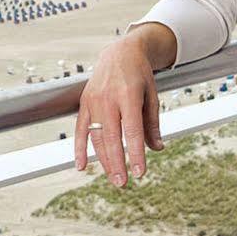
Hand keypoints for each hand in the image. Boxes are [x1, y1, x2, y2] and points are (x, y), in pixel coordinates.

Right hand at [74, 32, 166, 185]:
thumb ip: (152, 123)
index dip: (136, 153)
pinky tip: (82, 166)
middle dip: (117, 162)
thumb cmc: (139, 76)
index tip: (140, 173)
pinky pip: (80, 130)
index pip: (132, 130)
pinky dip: (79, 149)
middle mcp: (108, 98)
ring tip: (114, 178)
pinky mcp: (84, 103)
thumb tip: (157, 148)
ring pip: (96, 136)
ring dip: (103, 160)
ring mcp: (93, 101)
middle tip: (123, 183)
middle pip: (112, 137)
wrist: (120, 52)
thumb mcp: (152, 96)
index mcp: (129, 95)